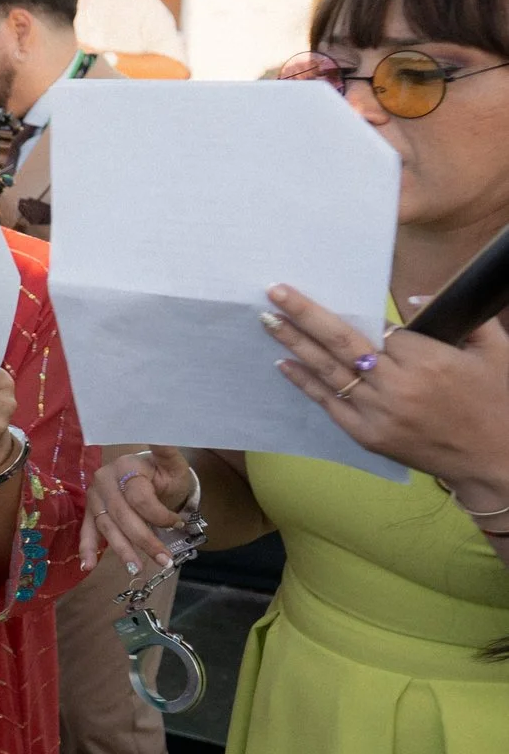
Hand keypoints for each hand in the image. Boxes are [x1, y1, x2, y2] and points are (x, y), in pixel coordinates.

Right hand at [83, 445, 197, 573]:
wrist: (150, 479)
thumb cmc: (164, 475)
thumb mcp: (173, 464)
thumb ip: (167, 452)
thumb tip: (159, 434)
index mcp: (125, 466)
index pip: (138, 497)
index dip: (159, 515)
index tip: (178, 523)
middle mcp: (104, 480)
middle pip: (122, 515)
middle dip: (144, 540)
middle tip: (164, 561)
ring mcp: (94, 496)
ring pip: (107, 526)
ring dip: (121, 550)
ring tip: (136, 569)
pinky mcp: (90, 511)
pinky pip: (87, 531)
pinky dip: (87, 549)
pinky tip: (87, 566)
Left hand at [264, 283, 508, 506]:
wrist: (497, 461)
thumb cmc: (498, 401)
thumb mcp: (495, 351)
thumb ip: (461, 318)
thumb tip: (412, 297)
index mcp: (428, 359)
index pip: (379, 328)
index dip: (359, 315)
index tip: (329, 293)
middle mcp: (398, 384)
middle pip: (342, 343)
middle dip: (304, 315)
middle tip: (274, 292)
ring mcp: (380, 412)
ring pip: (329, 371)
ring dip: (295, 344)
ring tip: (268, 321)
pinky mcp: (369, 436)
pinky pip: (330, 404)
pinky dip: (305, 383)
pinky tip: (283, 363)